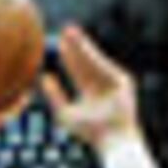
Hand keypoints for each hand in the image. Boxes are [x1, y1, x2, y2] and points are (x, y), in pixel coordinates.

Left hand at [39, 23, 140, 153]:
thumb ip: (55, 95)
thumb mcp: (64, 112)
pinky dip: (93, 56)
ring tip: (71, 32)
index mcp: (89, 92)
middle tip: (65, 30)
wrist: (110, 137)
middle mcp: (101, 84)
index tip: (59, 43)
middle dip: (76, 46)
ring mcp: (113, 82)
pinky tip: (83, 46)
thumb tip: (44, 77)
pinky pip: (104, 65)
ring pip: (94, 60)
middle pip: (86, 61)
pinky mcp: (123, 81)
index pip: (77, 70)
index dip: (68, 57)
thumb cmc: (88, 131)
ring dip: (83, 46)